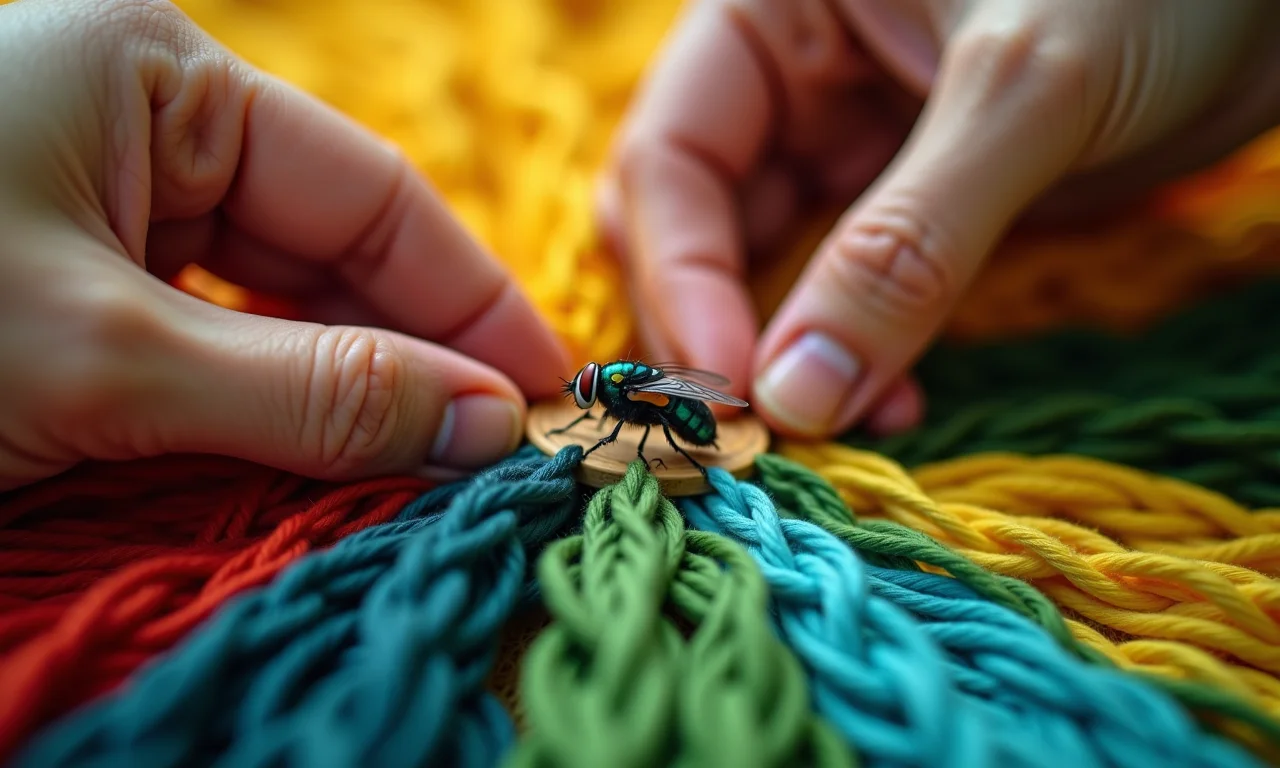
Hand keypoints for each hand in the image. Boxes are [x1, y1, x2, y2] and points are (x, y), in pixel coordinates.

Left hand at [0, 0, 569, 490]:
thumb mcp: (105, 358)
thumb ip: (308, 392)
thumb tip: (486, 426)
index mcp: (158, 76)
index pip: (371, 192)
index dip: (471, 301)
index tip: (543, 392)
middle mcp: (142, 125)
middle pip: (330, 245)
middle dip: (413, 352)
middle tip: (493, 451)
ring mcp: (102, 201)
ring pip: (270, 300)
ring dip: (344, 386)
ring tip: (423, 467)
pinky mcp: (68, 282)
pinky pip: (205, 338)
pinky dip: (263, 403)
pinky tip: (321, 457)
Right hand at [597, 0, 1279, 438]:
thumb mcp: (1024, 94)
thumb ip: (906, 246)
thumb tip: (794, 399)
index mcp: (768, 11)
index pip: (670, 160)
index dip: (685, 279)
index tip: (730, 389)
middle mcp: (790, 79)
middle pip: (692, 225)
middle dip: (716, 330)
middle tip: (754, 431)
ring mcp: (846, 144)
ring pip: (766, 268)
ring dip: (787, 359)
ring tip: (839, 426)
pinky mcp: (908, 203)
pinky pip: (847, 292)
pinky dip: (853, 355)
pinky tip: (892, 400)